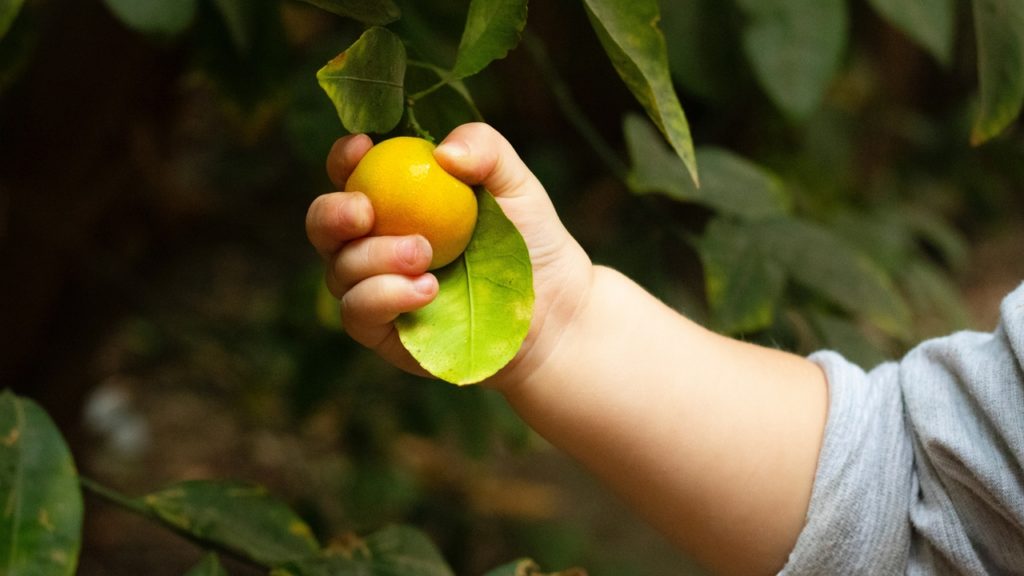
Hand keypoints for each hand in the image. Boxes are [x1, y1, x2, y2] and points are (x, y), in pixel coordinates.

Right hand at [305, 123, 592, 388]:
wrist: (552, 312)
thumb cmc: (530, 243)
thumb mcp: (517, 185)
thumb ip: (486, 149)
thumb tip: (441, 152)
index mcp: (396, 198)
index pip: (351, 172)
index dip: (344, 158)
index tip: (363, 147)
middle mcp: (374, 241)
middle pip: (323, 224)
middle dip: (333, 213)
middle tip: (366, 212)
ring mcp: (374, 287)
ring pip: (339, 269)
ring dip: (373, 258)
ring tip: (424, 256)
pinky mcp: (382, 331)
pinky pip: (358, 312)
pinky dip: (383, 296)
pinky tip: (425, 290)